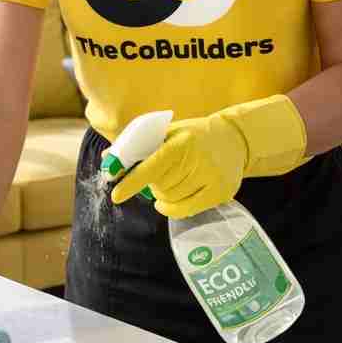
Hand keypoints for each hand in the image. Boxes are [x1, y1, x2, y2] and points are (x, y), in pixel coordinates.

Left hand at [109, 94, 306, 218]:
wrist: (234, 139)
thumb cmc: (193, 136)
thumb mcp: (168, 132)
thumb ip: (138, 145)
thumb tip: (107, 160)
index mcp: (183, 142)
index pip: (153, 165)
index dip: (133, 181)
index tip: (116, 195)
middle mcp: (199, 160)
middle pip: (160, 186)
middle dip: (150, 184)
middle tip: (156, 176)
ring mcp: (212, 178)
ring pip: (171, 199)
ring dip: (162, 195)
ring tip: (170, 181)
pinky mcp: (221, 193)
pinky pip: (186, 210)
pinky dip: (171, 209)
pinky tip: (167, 202)